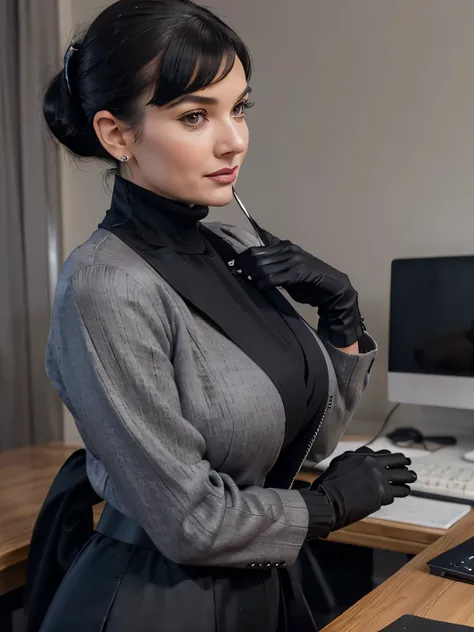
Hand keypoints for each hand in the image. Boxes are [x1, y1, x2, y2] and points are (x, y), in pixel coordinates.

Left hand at [231, 235, 364, 347]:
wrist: (330, 288)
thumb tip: (251, 268)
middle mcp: (287, 249)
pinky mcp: (298, 272)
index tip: (233, 266)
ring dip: (252, 276)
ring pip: (263, 266)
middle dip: (243, 266)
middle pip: (256, 255)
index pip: (256, 248)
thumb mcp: (286, 270)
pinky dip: (264, 283)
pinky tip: (259, 287)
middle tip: (236, 275)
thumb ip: (272, 265)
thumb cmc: (307, 280)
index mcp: (283, 246)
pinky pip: (274, 277)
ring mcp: (293, 259)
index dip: (242, 257)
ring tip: (246, 281)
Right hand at [314, 446, 416, 530]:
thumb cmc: (329, 484)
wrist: (328, 500)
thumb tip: (366, 458)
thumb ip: (356, 459)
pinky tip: (403, 491)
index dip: (392, 458)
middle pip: (398, 460)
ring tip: (411, 479)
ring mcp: (379, 478)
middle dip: (405, 464)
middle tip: (408, 468)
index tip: (396, 461)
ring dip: (408, 477)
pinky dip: (400, 492)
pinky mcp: (382, 493)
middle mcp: (373, 463)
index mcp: (362, 455)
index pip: (385, 453)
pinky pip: (397, 492)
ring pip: (403, 476)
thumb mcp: (341, 462)